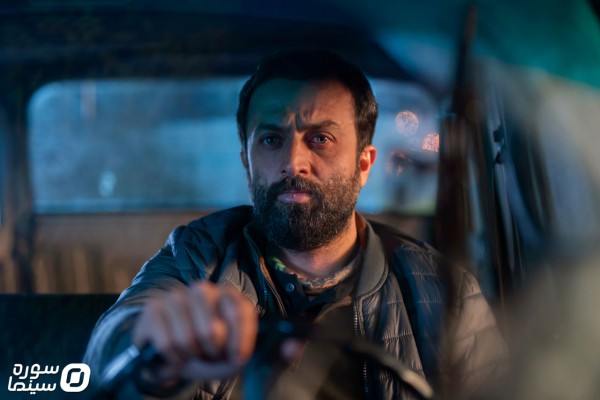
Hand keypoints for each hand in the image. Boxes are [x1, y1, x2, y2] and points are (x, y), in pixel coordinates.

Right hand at [132, 281, 257, 384]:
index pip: (240, 312)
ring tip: (191, 354)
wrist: (173, 355)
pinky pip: (166, 344)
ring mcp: (176, 296)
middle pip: (211, 330)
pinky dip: (174, 359)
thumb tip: (235, 357)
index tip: (238, 359)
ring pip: (186, 339)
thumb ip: (238, 354)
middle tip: (209, 354)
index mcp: (228, 296)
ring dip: (190, 356)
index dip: (240, 341)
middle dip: (211, 352)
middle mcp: (203, 290)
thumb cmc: (208, 351)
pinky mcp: (154, 309)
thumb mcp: (230, 357)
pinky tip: (176, 356)